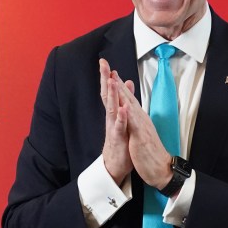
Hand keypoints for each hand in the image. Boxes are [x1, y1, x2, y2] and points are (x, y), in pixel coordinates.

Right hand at [99, 59, 132, 183]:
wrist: (116, 165)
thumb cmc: (120, 141)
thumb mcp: (122, 119)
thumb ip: (123, 102)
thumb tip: (125, 84)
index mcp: (114, 113)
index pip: (109, 92)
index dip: (106, 76)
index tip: (104, 61)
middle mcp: (111, 118)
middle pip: (106, 96)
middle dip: (104, 79)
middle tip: (102, 64)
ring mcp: (114, 128)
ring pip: (112, 109)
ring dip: (112, 95)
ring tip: (111, 81)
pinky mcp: (119, 139)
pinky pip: (120, 127)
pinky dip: (122, 118)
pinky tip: (124, 108)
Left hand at [110, 74, 172, 189]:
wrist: (162, 168)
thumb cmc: (151, 152)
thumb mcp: (142, 133)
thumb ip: (137, 121)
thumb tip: (132, 112)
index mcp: (139, 118)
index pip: (127, 98)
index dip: (118, 85)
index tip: (110, 73)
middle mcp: (141, 118)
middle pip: (127, 96)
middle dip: (116, 81)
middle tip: (106, 65)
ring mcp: (141, 126)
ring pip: (130, 105)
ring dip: (121, 91)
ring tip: (113, 77)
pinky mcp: (141, 137)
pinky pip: (134, 124)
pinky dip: (128, 114)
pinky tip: (123, 105)